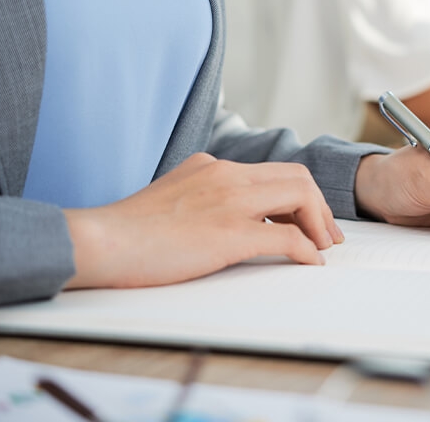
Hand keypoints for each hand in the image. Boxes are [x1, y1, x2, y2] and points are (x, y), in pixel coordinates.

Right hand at [64, 154, 343, 288]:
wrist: (100, 241)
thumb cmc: (129, 231)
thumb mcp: (172, 195)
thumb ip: (202, 195)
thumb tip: (227, 216)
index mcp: (213, 166)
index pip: (273, 170)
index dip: (300, 195)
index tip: (310, 219)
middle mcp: (226, 175)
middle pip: (296, 177)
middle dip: (319, 206)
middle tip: (328, 235)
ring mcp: (229, 202)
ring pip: (298, 196)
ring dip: (319, 224)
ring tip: (323, 248)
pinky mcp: (228, 233)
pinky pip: (287, 238)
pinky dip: (307, 250)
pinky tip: (310, 263)